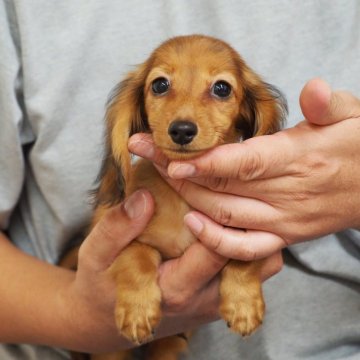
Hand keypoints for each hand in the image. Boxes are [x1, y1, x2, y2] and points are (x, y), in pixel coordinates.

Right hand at [64, 189, 246, 351]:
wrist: (105, 319)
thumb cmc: (100, 284)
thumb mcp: (96, 255)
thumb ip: (117, 228)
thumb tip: (144, 198)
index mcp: (174, 288)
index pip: (215, 251)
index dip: (219, 219)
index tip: (211, 191)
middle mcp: (203, 300)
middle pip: (250, 262)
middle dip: (246, 225)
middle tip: (234, 194)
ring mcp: (214, 303)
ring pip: (260, 270)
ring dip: (254, 239)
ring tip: (235, 210)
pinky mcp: (218, 300)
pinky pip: (251, 275)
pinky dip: (249, 249)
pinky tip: (230, 228)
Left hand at [128, 78, 359, 261]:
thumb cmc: (357, 148)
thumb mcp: (352, 116)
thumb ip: (329, 104)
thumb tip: (312, 88)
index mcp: (299, 159)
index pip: (244, 163)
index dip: (205, 163)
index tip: (171, 158)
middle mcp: (286, 195)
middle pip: (222, 186)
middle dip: (178, 170)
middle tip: (145, 150)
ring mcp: (282, 221)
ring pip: (224, 215)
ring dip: (187, 197)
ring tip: (157, 176)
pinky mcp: (282, 237)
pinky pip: (244, 248)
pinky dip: (216, 240)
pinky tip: (191, 224)